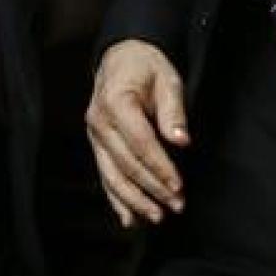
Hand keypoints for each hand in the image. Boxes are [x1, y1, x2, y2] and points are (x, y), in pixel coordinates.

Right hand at [85, 40, 189, 227]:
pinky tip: (129, 218)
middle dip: (153, 188)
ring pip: (112, 176)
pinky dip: (116, 199)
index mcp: (116, 102)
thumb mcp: (167, 79)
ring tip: (156, 216)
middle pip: (127, 164)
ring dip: (135, 201)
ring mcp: (95, 136)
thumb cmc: (146, 66)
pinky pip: (105, 176)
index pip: (141, 143)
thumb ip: (173, 111)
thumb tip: (181, 140)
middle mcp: (99, 122)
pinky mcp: (97, 145)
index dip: (160, 167)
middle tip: (177, 205)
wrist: (121, 58)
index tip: (178, 186)